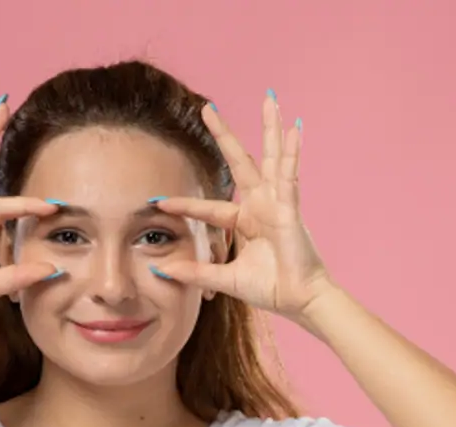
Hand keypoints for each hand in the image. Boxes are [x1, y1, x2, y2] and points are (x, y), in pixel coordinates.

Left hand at [151, 95, 332, 319]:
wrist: (299, 300)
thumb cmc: (270, 288)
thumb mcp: (225, 279)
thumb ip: (196, 273)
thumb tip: (161, 270)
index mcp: (244, 221)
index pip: (208, 207)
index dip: (183, 205)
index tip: (157, 202)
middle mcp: (261, 205)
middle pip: (240, 162)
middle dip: (224, 134)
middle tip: (208, 107)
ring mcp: (277, 203)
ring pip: (271, 156)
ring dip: (270, 127)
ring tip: (270, 98)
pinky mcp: (290, 208)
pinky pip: (290, 175)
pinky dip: (292, 152)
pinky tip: (294, 129)